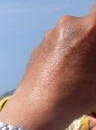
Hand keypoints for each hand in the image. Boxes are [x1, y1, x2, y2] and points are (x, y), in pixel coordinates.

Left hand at [0, 3, 95, 129]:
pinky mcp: (40, 45)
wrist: (39, 106)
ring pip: (74, 33)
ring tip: (82, 68)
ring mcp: (52, 34)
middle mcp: (69, 24)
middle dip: (94, 38)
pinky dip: (67, 52)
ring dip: (81, 45)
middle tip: (92, 59)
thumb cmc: (79, 92)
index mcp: (90, 27)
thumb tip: (93, 52)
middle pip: (90, 23)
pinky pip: (60, 43)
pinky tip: (67, 71)